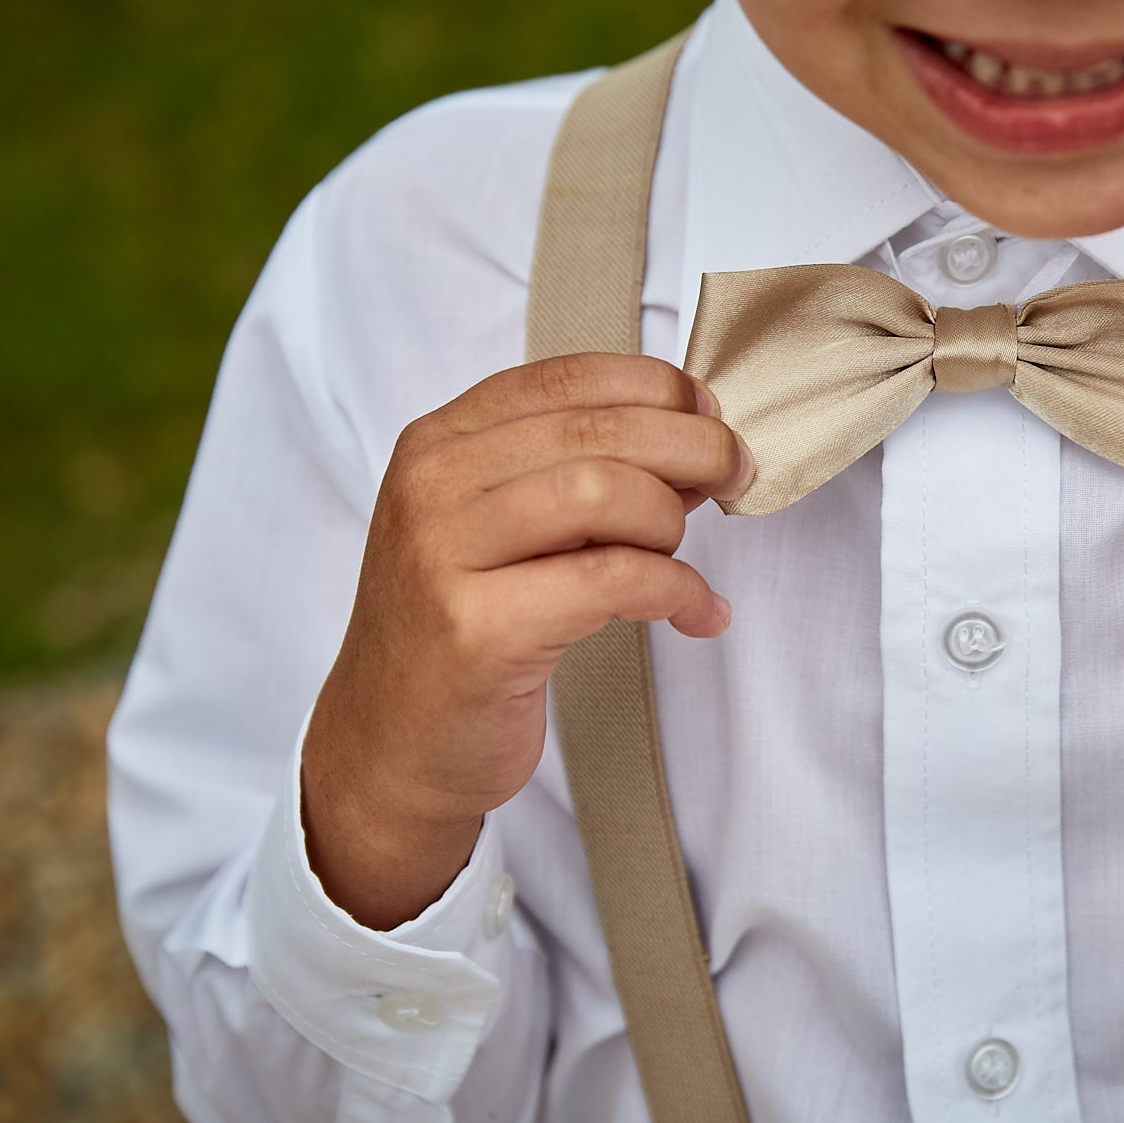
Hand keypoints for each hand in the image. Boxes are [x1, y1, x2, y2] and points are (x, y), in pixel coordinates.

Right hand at [301, 353, 751, 927]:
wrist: (389, 745)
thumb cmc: (463, 628)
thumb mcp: (502, 527)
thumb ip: (578, 473)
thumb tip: (696, 439)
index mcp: (440, 443)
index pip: (567, 377)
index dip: (658, 387)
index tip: (710, 413)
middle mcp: (432, 486)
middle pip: (596, 430)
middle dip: (691, 447)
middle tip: (733, 475)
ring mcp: (443, 557)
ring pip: (602, 492)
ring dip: (669, 523)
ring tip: (677, 557)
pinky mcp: (477, 630)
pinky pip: (612, 581)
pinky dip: (676, 590)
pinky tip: (695, 611)